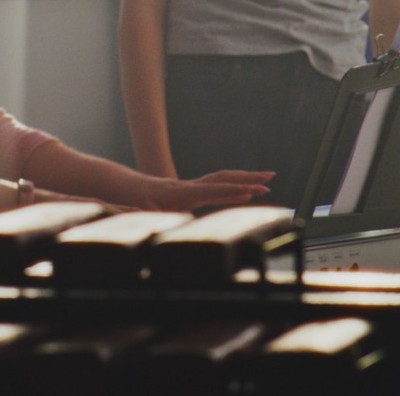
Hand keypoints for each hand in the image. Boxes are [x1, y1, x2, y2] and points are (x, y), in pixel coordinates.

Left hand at [135, 169, 273, 211]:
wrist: (128, 187)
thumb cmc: (136, 200)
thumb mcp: (144, 212)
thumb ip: (160, 217)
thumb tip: (181, 222)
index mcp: (182, 193)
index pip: (212, 190)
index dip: (231, 192)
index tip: (250, 192)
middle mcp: (191, 186)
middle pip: (223, 178)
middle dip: (248, 178)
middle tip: (270, 179)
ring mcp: (193, 185)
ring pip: (223, 178)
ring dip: (245, 177)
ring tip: (267, 180)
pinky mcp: (192, 189)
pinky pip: (218, 183)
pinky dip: (234, 183)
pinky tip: (246, 188)